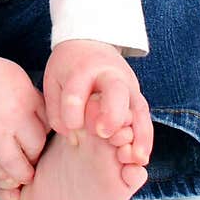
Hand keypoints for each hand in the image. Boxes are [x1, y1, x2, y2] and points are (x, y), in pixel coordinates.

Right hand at [0, 52, 49, 188]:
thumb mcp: (19, 78)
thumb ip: (33, 99)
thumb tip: (42, 119)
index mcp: (28, 99)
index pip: (47, 128)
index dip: (44, 137)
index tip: (38, 141)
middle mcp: (15, 117)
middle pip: (35, 148)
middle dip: (35, 157)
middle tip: (31, 160)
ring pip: (16, 165)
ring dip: (21, 174)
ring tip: (22, 176)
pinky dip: (0, 174)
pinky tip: (4, 175)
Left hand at [43, 39, 152, 162]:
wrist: (91, 42)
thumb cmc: (68, 67)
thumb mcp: (54, 81)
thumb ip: (57, 109)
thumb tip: (72, 136)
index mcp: (83, 68)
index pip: (76, 91)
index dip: (71, 113)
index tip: (69, 127)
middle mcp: (109, 75)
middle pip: (115, 92)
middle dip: (111, 113)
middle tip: (103, 133)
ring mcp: (128, 85)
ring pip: (138, 107)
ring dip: (139, 133)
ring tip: (137, 157)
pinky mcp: (137, 97)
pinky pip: (145, 117)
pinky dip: (145, 137)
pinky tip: (142, 156)